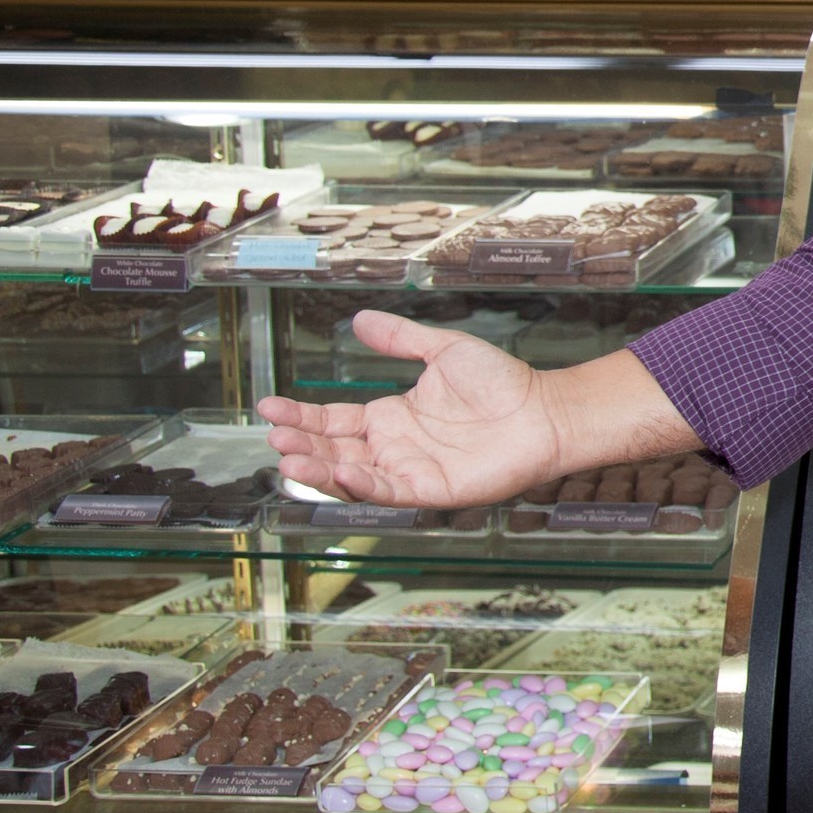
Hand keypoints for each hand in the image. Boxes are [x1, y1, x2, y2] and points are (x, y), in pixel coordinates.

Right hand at [257, 310, 570, 506]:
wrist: (544, 409)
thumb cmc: (501, 382)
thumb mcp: (442, 351)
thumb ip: (400, 339)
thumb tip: (360, 319)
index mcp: (390, 417)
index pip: (332, 421)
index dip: (300, 417)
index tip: (268, 407)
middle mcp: (394, 447)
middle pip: (334, 452)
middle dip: (301, 446)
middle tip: (272, 438)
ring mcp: (410, 471)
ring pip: (353, 476)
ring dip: (320, 471)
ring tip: (288, 459)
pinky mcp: (432, 490)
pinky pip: (390, 492)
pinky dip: (364, 486)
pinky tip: (342, 471)